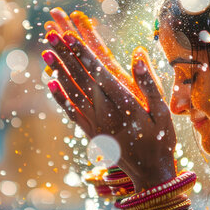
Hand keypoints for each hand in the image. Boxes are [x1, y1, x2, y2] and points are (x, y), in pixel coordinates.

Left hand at [42, 8, 175, 189]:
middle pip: (82, 79)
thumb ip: (149, 83)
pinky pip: (72, 112)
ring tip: (46, 52)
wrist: (150, 174)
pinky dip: (60, 97)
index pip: (100, 73)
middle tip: (51, 35)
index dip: (84, 54)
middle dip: (66, 56)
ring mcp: (96, 124)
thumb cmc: (161, 140)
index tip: (71, 36)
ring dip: (58, 72)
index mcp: (125, 104)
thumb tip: (137, 55)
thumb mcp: (163, 112)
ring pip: (73, 93)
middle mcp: (106, 113)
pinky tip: (50, 83)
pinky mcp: (90, 133)